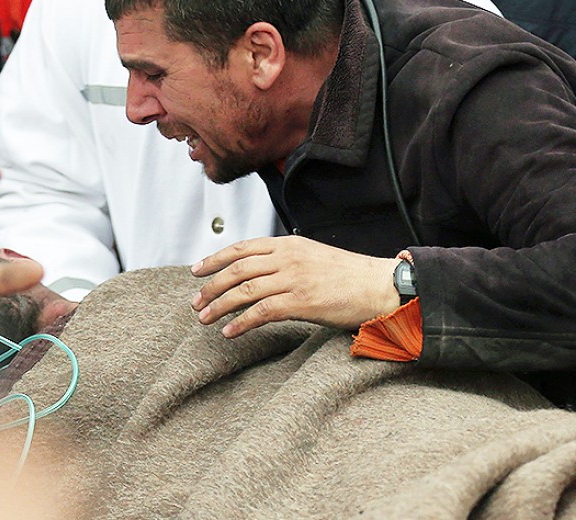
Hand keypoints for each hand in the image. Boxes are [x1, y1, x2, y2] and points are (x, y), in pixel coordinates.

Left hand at [190, 236, 399, 337]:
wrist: (380, 286)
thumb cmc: (348, 276)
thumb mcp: (312, 255)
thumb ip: (286, 259)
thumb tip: (259, 269)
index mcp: (289, 244)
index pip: (242, 248)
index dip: (215, 259)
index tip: (197, 271)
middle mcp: (288, 258)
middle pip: (237, 269)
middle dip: (211, 286)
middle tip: (196, 301)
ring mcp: (294, 279)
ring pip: (245, 290)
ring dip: (219, 306)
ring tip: (205, 318)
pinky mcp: (302, 302)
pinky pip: (262, 312)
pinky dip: (241, 323)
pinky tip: (230, 332)